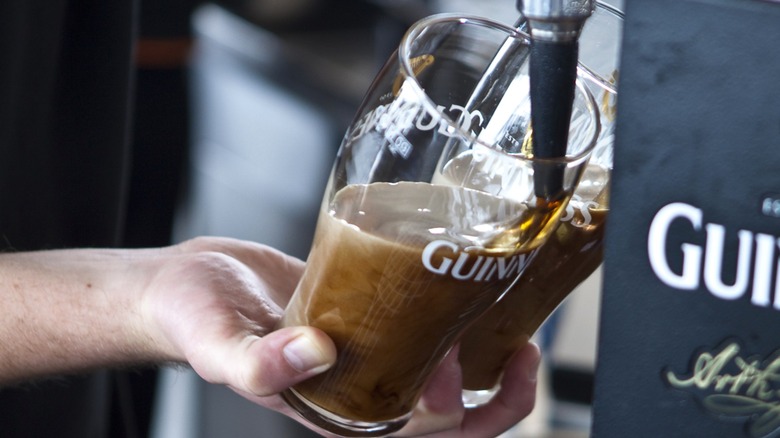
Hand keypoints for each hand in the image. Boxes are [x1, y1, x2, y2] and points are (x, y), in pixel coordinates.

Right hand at [142, 236, 538, 436]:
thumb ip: (256, 365)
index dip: (447, 412)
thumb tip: (316, 355)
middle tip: (520, 354)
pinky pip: (423, 329)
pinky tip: (469, 293)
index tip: (451, 364)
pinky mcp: (368, 313)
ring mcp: (368, 351)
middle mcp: (360, 387)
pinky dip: (455, 323)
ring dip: (488, 370)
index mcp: (332, 411)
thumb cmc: (194, 319)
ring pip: (444, 376)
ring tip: (517, 337)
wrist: (190, 283)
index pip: (411, 434)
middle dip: (493, 400)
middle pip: (445, 418)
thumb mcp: (214, 345)